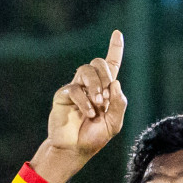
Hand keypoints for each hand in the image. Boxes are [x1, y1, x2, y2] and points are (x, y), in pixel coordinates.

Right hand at [31, 31, 126, 182]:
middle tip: (106, 99)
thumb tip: (115, 83)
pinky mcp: (63, 95)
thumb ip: (119, 104)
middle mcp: (89, 84)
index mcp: (105, 89)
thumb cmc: (94, 137)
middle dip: (106, 76)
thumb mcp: (114, 123)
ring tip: (98, 105)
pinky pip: (75, 88)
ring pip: (86, 70)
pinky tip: (88, 113)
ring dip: (96, 87)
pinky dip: (84, 101)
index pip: (111, 64)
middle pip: (98, 63)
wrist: (75, 150)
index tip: (117, 33)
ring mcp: (75, 88)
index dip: (115, 48)